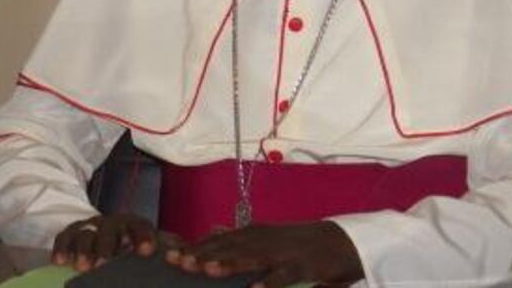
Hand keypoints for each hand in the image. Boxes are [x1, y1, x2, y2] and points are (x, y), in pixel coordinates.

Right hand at [51, 214, 168, 271]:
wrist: (104, 229)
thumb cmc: (132, 244)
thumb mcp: (151, 244)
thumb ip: (168, 249)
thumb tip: (183, 257)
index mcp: (134, 224)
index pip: (140, 226)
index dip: (144, 236)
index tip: (147, 251)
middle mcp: (112, 223)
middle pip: (109, 229)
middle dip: (107, 246)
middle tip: (106, 264)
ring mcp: (90, 226)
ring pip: (86, 234)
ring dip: (84, 250)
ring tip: (83, 267)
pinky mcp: (71, 232)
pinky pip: (65, 238)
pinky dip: (62, 249)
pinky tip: (59, 262)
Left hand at [164, 221, 363, 287]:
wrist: (340, 242)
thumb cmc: (298, 244)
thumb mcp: (266, 238)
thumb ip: (240, 237)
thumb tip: (214, 230)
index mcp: (251, 234)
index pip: (217, 241)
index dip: (194, 248)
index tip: (170, 256)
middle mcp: (262, 240)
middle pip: (227, 247)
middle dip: (203, 255)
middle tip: (179, 263)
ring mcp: (282, 252)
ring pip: (251, 257)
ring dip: (229, 263)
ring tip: (207, 270)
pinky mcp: (302, 266)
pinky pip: (283, 276)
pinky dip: (269, 282)